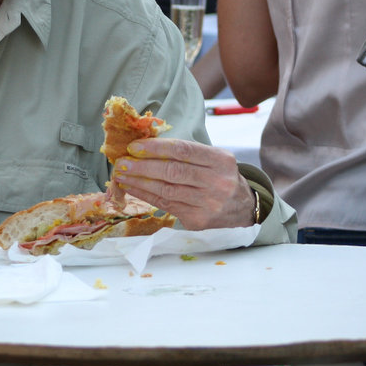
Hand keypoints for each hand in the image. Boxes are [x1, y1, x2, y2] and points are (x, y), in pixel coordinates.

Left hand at [112, 138, 255, 229]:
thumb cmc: (220, 178)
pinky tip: (133, 189)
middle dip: (142, 166)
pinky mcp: (199, 220)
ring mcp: (208, 203)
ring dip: (140, 182)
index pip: (183, 150)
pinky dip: (146, 196)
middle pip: (173, 171)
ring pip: (167, 190)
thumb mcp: (214, 160)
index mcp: (220, 160)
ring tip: (121, 175)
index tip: (134, 146)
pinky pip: (167, 205)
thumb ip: (187, 153)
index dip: (155, 148)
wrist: (243, 209)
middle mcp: (217, 181)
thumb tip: (146, 146)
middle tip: (121, 162)